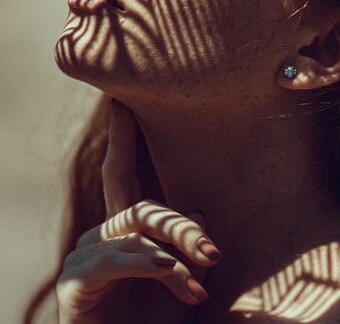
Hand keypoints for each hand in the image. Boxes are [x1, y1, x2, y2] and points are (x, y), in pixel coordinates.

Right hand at [56, 99, 221, 323]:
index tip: (123, 105)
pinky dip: (149, 265)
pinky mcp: (76, 283)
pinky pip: (118, 260)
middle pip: (143, 207)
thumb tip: (198, 210)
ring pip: (137, 231)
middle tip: (213, 254)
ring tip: (201, 281)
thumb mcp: (176, 285)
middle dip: (181, 227)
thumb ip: (184, 249)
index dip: (122, 139)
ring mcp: (84, 257)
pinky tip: (170, 272)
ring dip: (175, 252)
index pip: (121, 174)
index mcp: (121, 231)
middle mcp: (100, 236)